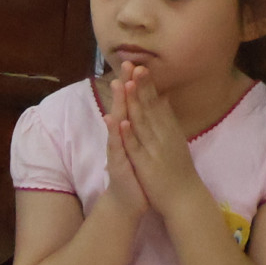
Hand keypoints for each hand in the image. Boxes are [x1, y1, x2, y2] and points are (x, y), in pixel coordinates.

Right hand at [99, 76, 148, 218]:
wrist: (127, 201)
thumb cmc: (137, 174)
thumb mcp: (141, 147)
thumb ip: (142, 127)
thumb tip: (149, 108)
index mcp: (129, 132)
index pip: (131, 103)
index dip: (133, 83)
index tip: (136, 63)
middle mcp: (121, 137)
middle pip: (123, 106)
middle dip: (125, 86)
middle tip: (126, 65)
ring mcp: (117, 149)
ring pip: (118, 122)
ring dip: (118, 104)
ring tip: (119, 85)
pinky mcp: (117, 163)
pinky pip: (116, 146)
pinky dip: (116, 134)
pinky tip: (116, 121)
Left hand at [113, 64, 205, 214]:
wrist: (185, 199)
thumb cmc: (177, 169)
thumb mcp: (174, 140)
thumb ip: (167, 120)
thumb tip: (164, 97)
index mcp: (168, 130)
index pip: (156, 103)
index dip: (148, 85)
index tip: (139, 65)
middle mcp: (163, 136)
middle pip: (150, 108)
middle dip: (141, 86)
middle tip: (134, 65)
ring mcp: (155, 150)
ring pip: (143, 124)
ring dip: (136, 104)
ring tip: (129, 84)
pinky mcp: (147, 165)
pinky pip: (137, 148)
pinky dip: (130, 135)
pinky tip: (123, 122)